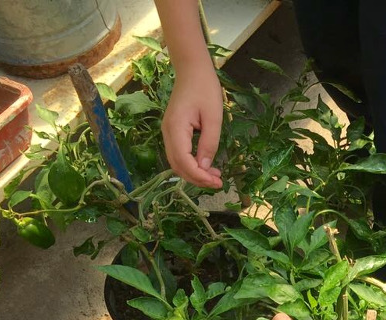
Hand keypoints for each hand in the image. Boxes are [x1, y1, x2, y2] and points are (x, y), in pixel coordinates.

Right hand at [161, 62, 223, 188]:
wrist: (192, 70)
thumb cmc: (205, 89)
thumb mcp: (213, 117)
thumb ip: (209, 143)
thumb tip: (205, 167)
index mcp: (176, 128)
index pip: (183, 161)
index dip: (199, 176)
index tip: (216, 182)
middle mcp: (167, 133)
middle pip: (178, 166)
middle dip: (197, 178)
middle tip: (218, 183)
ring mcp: (168, 133)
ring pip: (177, 163)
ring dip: (195, 173)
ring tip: (215, 177)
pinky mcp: (173, 132)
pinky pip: (179, 154)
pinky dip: (192, 164)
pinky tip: (207, 166)